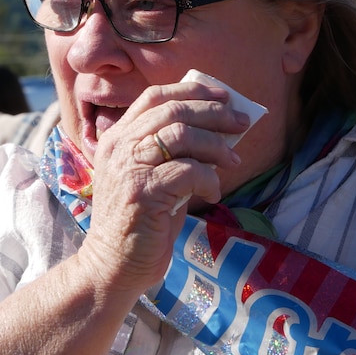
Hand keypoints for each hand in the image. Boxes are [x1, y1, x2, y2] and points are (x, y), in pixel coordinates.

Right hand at [77, 81, 249, 294]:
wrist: (113, 264)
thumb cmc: (140, 221)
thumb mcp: (151, 176)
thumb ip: (172, 151)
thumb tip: (219, 129)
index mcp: (118, 137)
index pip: (155, 96)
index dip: (192, 90)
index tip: (223, 96)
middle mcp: (119, 146)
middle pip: (174, 110)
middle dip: (215, 113)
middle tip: (241, 123)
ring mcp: (129, 168)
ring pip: (182, 135)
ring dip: (216, 145)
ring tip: (233, 160)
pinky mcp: (143, 192)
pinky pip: (188, 171)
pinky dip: (209, 179)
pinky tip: (213, 192)